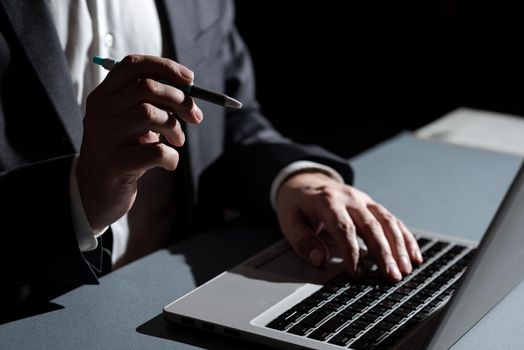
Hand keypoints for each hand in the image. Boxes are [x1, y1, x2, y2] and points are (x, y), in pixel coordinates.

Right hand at [76, 55, 202, 229]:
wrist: (98, 190)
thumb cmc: (125, 149)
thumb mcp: (132, 120)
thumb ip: (153, 102)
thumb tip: (190, 90)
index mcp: (102, 96)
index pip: (133, 65)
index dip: (166, 67)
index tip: (190, 79)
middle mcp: (99, 112)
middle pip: (147, 88)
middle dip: (180, 99)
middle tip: (195, 116)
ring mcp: (105, 137)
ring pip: (151, 114)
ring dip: (175, 127)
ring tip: (177, 140)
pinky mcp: (116, 163)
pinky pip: (157, 151)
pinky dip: (172, 156)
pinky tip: (169, 163)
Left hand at [276, 171, 422, 281]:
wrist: (305, 181)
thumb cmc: (297, 204)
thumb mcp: (289, 221)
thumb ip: (303, 241)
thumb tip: (319, 260)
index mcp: (327, 201)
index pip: (343, 228)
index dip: (352, 252)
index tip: (357, 273)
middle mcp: (349, 198)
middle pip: (370, 226)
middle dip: (383, 253)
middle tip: (391, 276)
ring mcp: (363, 200)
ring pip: (386, 222)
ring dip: (399, 247)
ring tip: (405, 270)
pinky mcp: (372, 205)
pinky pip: (393, 220)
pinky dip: (405, 238)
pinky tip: (413, 255)